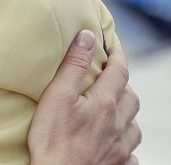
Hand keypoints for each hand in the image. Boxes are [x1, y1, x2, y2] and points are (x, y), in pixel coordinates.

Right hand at [28, 30, 140, 164]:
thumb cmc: (53, 139)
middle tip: (109, 75)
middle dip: (123, 82)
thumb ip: (73, 65)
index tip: (113, 44)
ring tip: (114, 107)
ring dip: (127, 111)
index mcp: (105, 103)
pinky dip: (125, 140)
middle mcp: (119, 124)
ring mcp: (120, 147)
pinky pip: (131, 150)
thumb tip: (87, 37)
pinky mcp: (117, 164)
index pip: (118, 71)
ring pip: (134, 123)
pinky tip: (114, 140)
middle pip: (131, 97)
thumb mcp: (57, 95)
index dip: (117, 54)